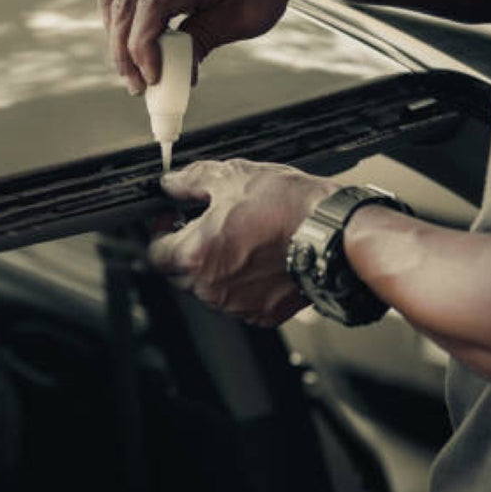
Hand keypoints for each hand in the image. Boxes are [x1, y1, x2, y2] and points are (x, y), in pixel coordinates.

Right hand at [97, 0, 302, 94]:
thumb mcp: (243, 19)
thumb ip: (203, 41)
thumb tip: (174, 75)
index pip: (151, 6)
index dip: (143, 47)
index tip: (152, 78)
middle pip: (126, 4)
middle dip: (125, 52)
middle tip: (139, 86)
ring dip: (118, 39)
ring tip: (134, 73)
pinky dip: (123, 22)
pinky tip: (133, 47)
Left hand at [149, 159, 338, 326]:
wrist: (334, 235)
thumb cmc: (287, 207)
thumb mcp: (232, 177)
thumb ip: (190, 181)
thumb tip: (170, 184)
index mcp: (195, 255)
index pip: (156, 253)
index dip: (161, 233)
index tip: (172, 220)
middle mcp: (210, 288)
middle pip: (180, 274)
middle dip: (188, 250)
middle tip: (209, 226)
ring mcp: (236, 305)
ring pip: (209, 289)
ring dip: (216, 269)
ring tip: (241, 240)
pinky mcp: (262, 315)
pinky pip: (239, 301)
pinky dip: (243, 284)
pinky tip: (260, 260)